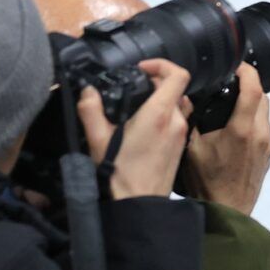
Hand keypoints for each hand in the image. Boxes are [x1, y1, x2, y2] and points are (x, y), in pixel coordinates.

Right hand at [77, 59, 192, 199]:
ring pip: (179, 104)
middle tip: (135, 88)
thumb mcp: (98, 140)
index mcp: (159, 114)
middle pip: (176, 88)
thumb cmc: (119, 173)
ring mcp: (182, 133)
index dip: (162, 65)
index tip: (142, 68)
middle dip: (156, 83)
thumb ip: (91, 110)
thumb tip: (88, 91)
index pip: (178, 75)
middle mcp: (176, 120)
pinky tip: (146, 126)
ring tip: (139, 107)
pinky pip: (179, 120)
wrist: (140, 204)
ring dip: (162, 99)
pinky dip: (166, 115)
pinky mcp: (182, 145)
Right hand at [185, 64, 269, 213]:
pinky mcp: (267, 154)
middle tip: (230, 81)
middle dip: (249, 84)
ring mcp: (266, 145)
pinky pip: (264, 127)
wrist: (227, 211)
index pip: (254, 89)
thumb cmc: (207, 183)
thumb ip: (189, 121)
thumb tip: (184, 98)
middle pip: (263, 97)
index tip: (236, 65)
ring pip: (265, 112)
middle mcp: (260, 134)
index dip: (247, 71)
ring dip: (252, 102)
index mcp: (242, 129)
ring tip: (231, 101)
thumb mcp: (191, 150)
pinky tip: (235, 124)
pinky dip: (253, 118)